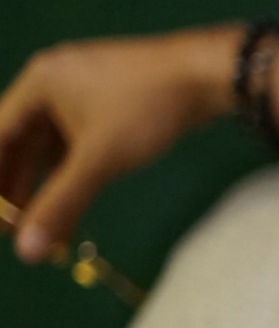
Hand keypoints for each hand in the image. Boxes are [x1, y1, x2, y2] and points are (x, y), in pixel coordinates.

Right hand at [0, 24, 239, 262]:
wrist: (210, 74)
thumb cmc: (149, 108)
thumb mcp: (100, 159)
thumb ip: (61, 203)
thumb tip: (27, 253)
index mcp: (38, 84)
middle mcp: (54, 81)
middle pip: (18, 141)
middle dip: (15, 187)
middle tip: (14, 231)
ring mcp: (83, 88)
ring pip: (50, 144)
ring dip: (45, 184)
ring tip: (43, 227)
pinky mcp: (111, 100)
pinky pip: (77, 140)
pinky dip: (72, 171)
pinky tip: (75, 201)